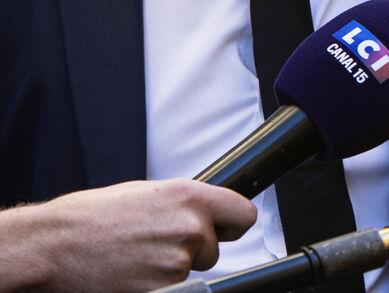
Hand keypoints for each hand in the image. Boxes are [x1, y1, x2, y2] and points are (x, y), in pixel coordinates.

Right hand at [0, 179, 256, 292]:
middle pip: (214, 248)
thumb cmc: (93, 217)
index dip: (231, 225)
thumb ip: (185, 203)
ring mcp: (177, 261)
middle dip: (193, 249)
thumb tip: (207, 213)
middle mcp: (190, 227)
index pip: (244, 215)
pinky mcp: (163, 289)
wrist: (55, 245)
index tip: (223, 229)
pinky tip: (132, 272)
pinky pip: (173, 287)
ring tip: (136, 255)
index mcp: (189, 196)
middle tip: (156, 244)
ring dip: (170, 268)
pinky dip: (156, 284)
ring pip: (191, 270)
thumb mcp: (149, 193)